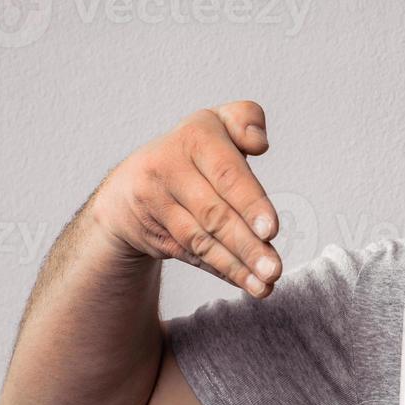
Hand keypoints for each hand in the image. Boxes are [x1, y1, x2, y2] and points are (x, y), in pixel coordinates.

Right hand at [89, 100, 281, 297]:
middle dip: (247, 245)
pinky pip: (192, 255)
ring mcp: (155, 202)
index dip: (250, 203)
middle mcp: (168, 167)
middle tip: (275, 269)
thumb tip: (259, 143)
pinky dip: (223, 271)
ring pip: (201, 240)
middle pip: (214, 213)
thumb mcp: (216, 124)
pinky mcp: (152, 231)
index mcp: (194, 136)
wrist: (130, 185)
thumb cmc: (193, 153)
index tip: (272, 231)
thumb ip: (245, 120)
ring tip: (265, 285)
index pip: (227, 174)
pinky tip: (248, 284)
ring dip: (237, 266)